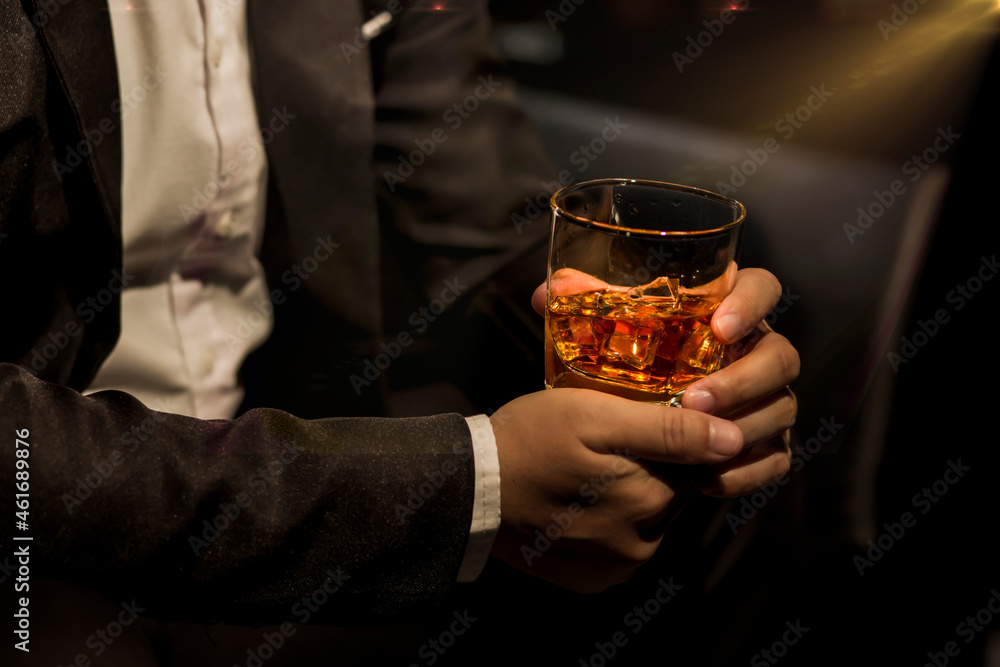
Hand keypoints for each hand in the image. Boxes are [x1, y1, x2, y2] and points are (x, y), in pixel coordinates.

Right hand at [488, 388, 743, 592]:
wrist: (466, 493)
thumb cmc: (528, 441)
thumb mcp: (594, 415)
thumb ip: (667, 430)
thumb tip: (734, 439)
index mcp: (649, 503)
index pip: (690, 464)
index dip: (665, 437)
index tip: (630, 422)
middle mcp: (640, 548)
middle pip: (668, 495)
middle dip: (645, 467)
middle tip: (600, 443)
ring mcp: (614, 570)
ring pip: (644, 521)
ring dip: (625, 496)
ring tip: (584, 471)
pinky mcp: (590, 581)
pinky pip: (618, 546)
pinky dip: (606, 523)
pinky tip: (575, 501)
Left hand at [530, 267, 799, 498]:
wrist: (619, 429)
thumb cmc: (618, 368)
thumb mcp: (600, 335)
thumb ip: (581, 308)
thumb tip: (546, 295)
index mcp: (725, 311)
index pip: (762, 288)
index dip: (750, 303)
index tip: (719, 327)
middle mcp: (754, 353)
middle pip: (781, 356)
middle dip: (744, 378)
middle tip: (696, 399)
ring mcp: (765, 400)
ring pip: (782, 407)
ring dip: (746, 426)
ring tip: (699, 444)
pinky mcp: (764, 445)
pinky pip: (776, 459)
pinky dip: (748, 472)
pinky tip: (709, 480)